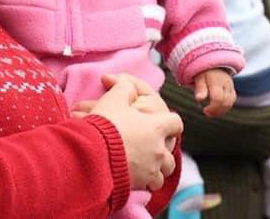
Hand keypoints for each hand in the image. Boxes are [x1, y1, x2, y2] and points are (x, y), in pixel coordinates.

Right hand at [75, 74, 181, 191]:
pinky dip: (147, 182)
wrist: (93, 153)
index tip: (162, 123)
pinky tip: (137, 176)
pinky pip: (151, 186)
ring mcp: (151, 169)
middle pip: (172, 152)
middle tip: (151, 147)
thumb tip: (126, 84)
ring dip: (157, 168)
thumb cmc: (106, 124)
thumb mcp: (114, 98)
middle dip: (163, 151)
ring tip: (146, 165)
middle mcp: (159, 150)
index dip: (170, 122)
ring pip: (164, 172)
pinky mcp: (140, 184)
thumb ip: (125, 87)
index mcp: (157, 127)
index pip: (176, 123)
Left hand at [193, 68, 235, 117]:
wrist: (213, 65)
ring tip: (211, 113)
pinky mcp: (232, 90)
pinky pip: (231, 101)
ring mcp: (231, 86)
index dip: (212, 108)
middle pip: (225, 102)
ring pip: (230, 102)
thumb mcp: (199, 78)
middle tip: (207, 113)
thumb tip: (199, 99)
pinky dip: (225, 107)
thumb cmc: (204, 73)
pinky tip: (216, 110)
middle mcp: (226, 84)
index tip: (204, 110)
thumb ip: (200, 88)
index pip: (218, 98)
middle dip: (216, 111)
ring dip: (221, 111)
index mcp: (216, 81)